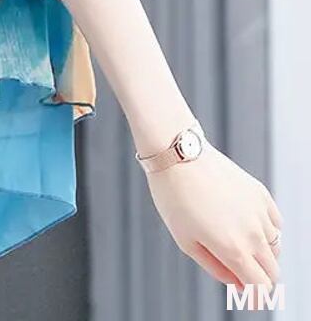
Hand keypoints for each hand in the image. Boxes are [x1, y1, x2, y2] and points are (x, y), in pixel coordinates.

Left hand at [146, 140, 282, 292]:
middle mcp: (253, 233)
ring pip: (276, 247)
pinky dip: (266, 230)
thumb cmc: (174, 196)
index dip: (255, 297)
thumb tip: (237, 283)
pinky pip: (276, 223)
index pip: (260, 287)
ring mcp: (260, 212)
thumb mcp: (185, 240)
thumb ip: (215, 267)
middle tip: (237, 271)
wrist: (178, 154)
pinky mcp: (261, 194)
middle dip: (258, 277)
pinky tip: (247, 225)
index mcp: (233, 249)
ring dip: (263, 253)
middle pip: (271, 270)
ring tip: (237, 243)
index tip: (246, 296)